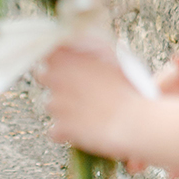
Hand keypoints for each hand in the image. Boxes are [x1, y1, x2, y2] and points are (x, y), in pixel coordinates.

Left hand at [37, 43, 145, 169]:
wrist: (135, 120)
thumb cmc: (128, 86)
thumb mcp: (110, 56)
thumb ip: (88, 47)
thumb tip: (77, 46)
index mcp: (66, 58)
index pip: (46, 54)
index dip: (56, 60)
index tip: (66, 65)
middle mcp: (55, 79)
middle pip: (43, 77)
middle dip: (56, 82)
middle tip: (76, 88)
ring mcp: (55, 104)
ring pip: (50, 104)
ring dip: (63, 107)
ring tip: (87, 111)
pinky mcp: (60, 128)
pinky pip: (54, 131)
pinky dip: (65, 132)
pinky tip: (83, 129)